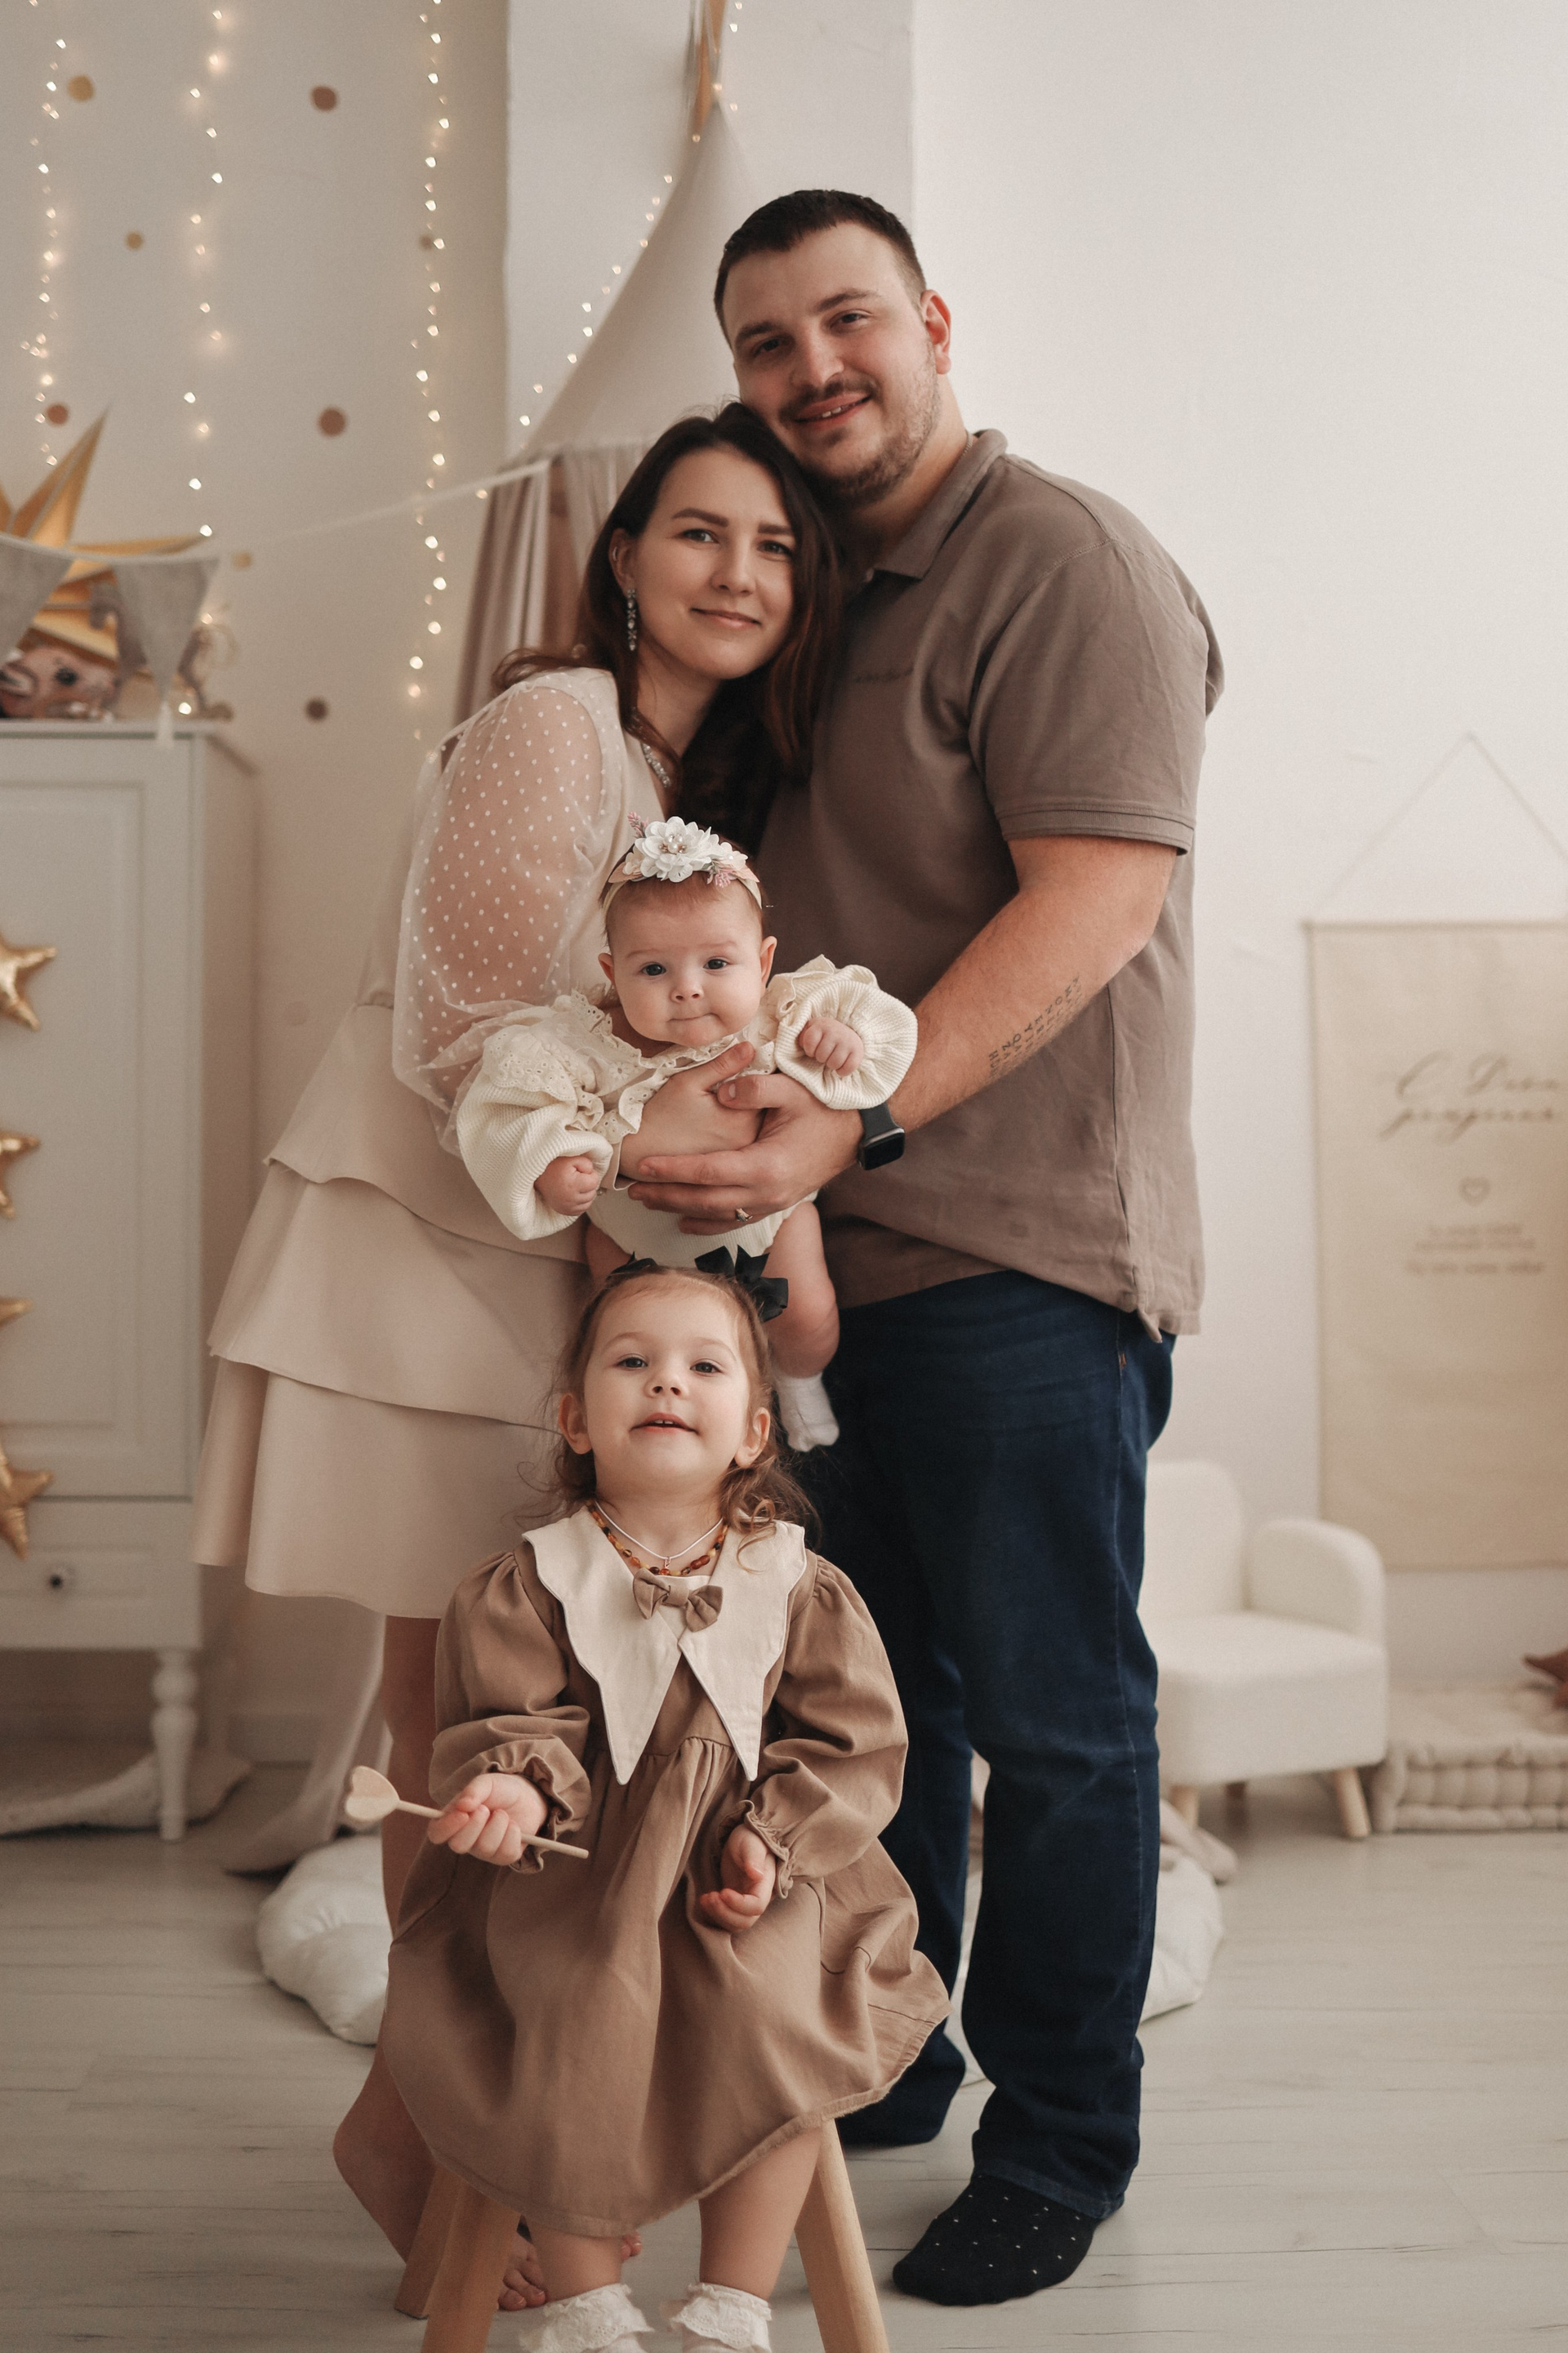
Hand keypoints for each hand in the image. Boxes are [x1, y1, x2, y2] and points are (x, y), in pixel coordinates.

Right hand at [427, 1772, 548, 1866]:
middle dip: (475, 1825)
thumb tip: (462, 1805)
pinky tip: (513, 1825)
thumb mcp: (488, 1782)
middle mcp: (465, 1839)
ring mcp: (484, 1851)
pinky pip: (506, 1853)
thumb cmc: (500, 1790)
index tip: (463, 1814)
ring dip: (498, 1825)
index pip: (436, 1833)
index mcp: (453, 1820)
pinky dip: (514, 1834)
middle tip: (486, 1809)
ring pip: (485, 1848)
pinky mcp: (503, 1857)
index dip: (446, 1827)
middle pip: (458, 1845)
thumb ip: (474, 1790)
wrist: (527, 1796)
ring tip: (502, 1813)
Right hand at [535, 1154, 600, 1216]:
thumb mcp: (572, 1159)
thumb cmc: (555, 1165)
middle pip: (592, 1193)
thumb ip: (587, 1164)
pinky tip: (575, 1194)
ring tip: (576, 1185)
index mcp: (572, 1185)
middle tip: (578, 1177)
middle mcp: (569, 1198)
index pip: (594, 1182)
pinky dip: (581, 1203)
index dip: (590, 1174)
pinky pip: (581, 1210)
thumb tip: (592, 1173)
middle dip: (588, 1184)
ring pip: (588, 1203)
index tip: (581, 1171)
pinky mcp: (563, 1211)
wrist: (537, 1175)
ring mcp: (566, 1207)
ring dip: (586, 1194)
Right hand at [616, 1040, 761, 1179]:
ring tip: (722, 1106)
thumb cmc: (660, 1115)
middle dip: (754, 1096)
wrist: (639, 1154)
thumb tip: (750, 1048)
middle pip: (765, 1110)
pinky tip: (717, 1125)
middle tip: (734, 1086)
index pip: (765, 1090)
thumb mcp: (688, 1082)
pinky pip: (744, 1144)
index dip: (755, 1075)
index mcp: (742, 1119)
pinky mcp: (730, 1168)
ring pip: (756, 1128)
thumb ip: (723, 1064)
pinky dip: (738, 1133)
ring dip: (748, 1114)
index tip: (744, 1068)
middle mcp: (748, 1142)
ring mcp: (740, 1158)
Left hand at [630, 1073, 859, 1232]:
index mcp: (766, 1165)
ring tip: (648, 1201)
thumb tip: (723, 1091)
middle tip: (632, 1190)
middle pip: (704, 1201)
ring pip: (716, 1215)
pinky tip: (685, 1220)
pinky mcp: (774, 1206)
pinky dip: (706, 1223)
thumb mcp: (791, 1090)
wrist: (854, 1136)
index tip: (643, 1165)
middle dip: (666, 1196)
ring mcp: (771, 1204)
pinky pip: (733, 1221)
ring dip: (679, 1210)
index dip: (673, 1170)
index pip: (708, 1171)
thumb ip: (754, 1088)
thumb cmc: (822, 1110)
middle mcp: (766, 1193)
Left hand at [697, 1824, 776, 1932]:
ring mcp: (744, 1904)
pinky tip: (703, 1901)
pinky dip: (712, 1916)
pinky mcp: (732, 1905)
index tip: (723, 1892)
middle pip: (745, 1921)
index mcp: (764, 1885)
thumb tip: (757, 1874)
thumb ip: (753, 1858)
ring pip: (734, 1924)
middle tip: (709, 1896)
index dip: (739, 1904)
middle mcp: (756, 1899)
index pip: (756, 1906)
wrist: (744, 1841)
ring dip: (717, 1916)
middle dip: (725, 1913)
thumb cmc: (750, 1839)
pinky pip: (724, 1920)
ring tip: (704, 1898)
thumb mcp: (751, 1843)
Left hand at [794, 1016, 864, 1075]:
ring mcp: (848, 1041)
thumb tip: (799, 1044)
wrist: (848, 1033)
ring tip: (832, 1058)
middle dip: (821, 1058)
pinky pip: (847, 1068)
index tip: (813, 1049)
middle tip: (825, 1053)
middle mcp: (836, 1031)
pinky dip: (842, 1071)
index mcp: (821, 1025)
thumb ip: (800, 1035)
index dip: (809, 1050)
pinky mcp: (858, 1052)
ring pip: (834, 1064)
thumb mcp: (810, 1029)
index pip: (809, 1042)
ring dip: (831, 1065)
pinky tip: (841, 1065)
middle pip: (821, 1056)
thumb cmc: (824, 1035)